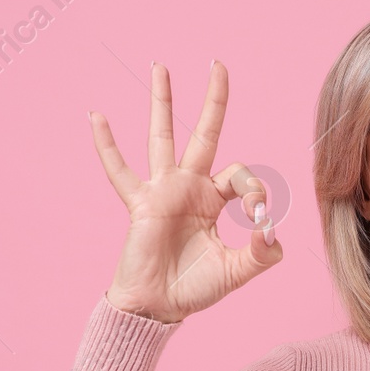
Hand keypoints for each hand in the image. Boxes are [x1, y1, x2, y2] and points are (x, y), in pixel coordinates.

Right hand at [92, 60, 281, 323]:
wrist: (158, 307)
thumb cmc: (195, 288)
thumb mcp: (237, 272)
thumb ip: (261, 254)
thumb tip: (272, 229)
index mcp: (215, 200)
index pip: (241, 176)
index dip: (255, 193)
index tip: (259, 218)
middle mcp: (190, 187)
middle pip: (204, 134)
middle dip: (213, 100)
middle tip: (218, 63)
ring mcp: (163, 191)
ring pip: (162, 138)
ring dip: (162, 102)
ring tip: (160, 67)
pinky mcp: (140, 204)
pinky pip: (120, 171)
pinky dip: (107, 146)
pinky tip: (97, 116)